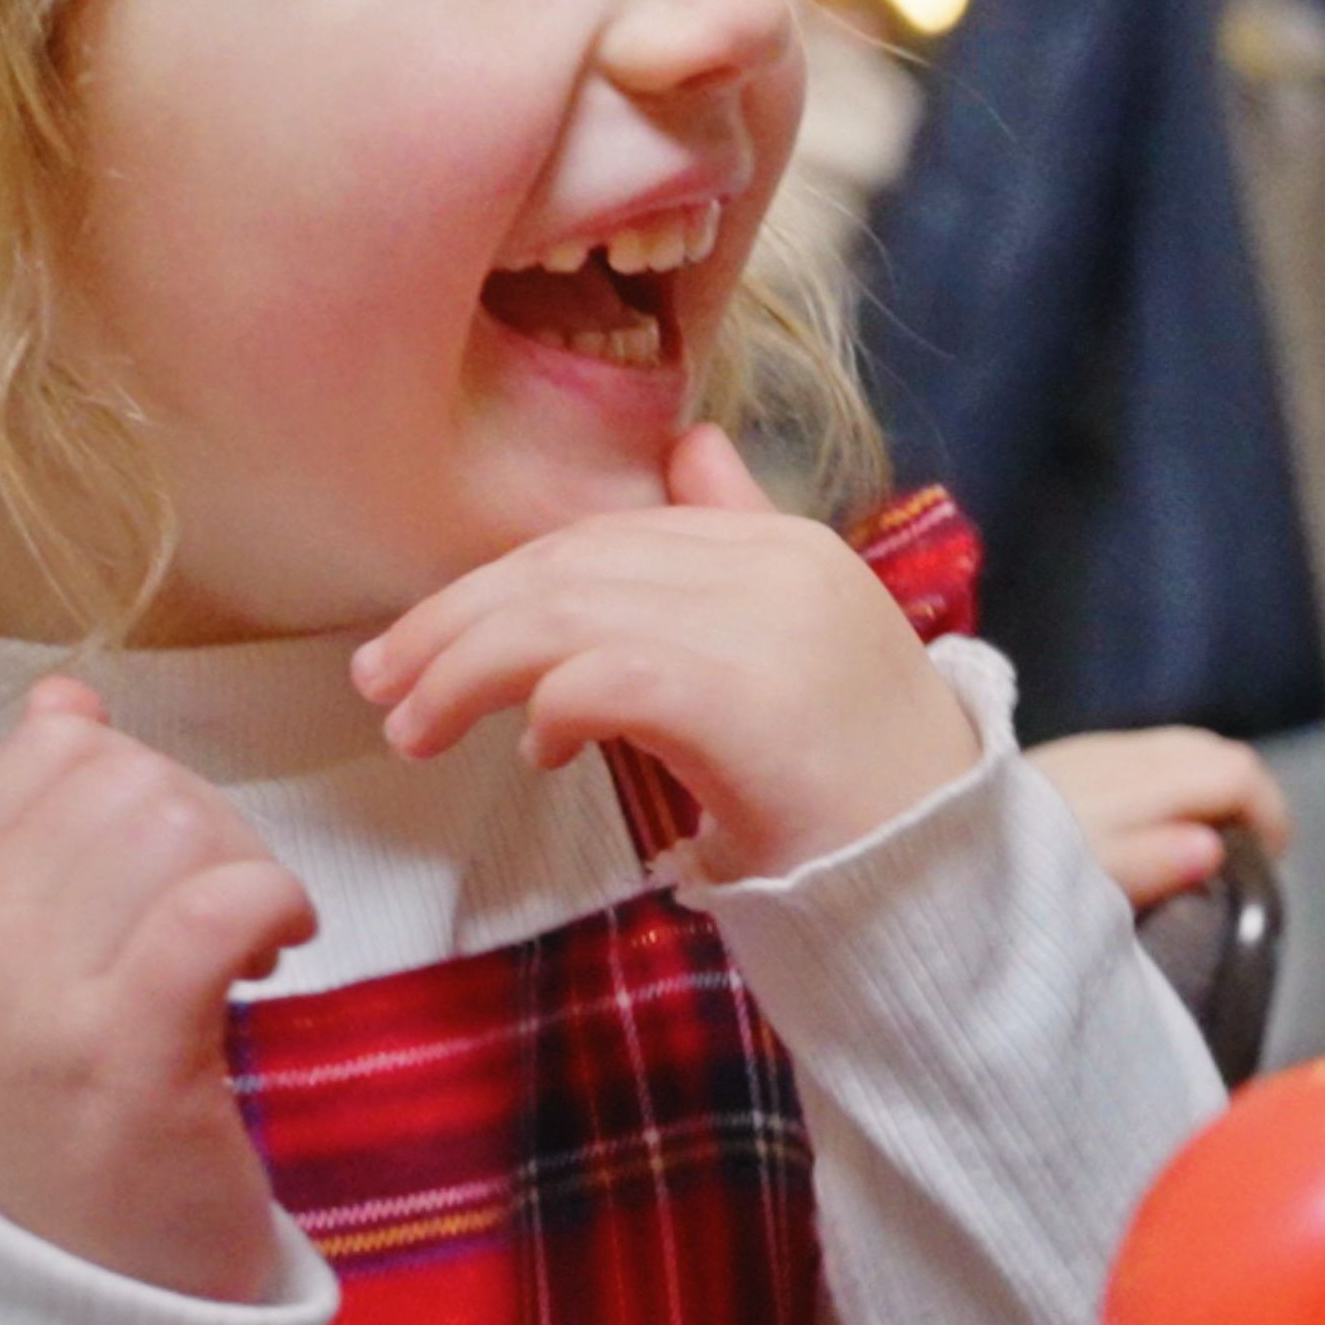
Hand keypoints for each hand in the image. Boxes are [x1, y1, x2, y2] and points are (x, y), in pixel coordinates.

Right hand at [0, 680, 310, 1301]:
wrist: (83, 1293)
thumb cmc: (72, 1111)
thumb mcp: (18, 960)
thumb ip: (38, 826)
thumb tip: (66, 698)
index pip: (56, 751)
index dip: (141, 785)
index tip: (161, 871)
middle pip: (128, 779)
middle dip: (209, 827)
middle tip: (221, 919)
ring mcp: (41, 1006)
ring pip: (179, 826)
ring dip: (246, 868)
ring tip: (243, 952)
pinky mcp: (133, 1060)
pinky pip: (218, 905)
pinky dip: (275, 903)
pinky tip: (281, 950)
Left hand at [353, 427, 979, 881]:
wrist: (945, 875)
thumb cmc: (859, 785)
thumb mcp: (796, 645)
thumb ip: (739, 543)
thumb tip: (693, 448)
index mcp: (785, 543)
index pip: (609, 534)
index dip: (503, 581)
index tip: (424, 644)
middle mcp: (773, 564)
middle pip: (572, 565)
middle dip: (456, 622)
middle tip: (379, 684)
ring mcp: (761, 623)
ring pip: (566, 613)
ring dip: (466, 669)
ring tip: (411, 729)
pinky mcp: (741, 694)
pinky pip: (600, 676)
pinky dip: (544, 707)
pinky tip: (532, 752)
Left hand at [1026, 729, 1295, 911]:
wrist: (912, 828)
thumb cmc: (1004, 875)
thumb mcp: (1080, 887)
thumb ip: (1149, 865)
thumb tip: (1213, 849)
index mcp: (1133, 782)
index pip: (1235, 771)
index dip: (1271, 813)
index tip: (1269, 866)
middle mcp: (1119, 752)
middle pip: (1213, 751)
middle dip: (1245, 798)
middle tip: (1247, 860)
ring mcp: (1089, 751)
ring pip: (1178, 749)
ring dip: (1207, 789)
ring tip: (1205, 848)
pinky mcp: (1063, 759)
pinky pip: (1142, 756)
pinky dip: (1170, 784)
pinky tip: (1151, 825)